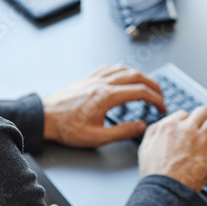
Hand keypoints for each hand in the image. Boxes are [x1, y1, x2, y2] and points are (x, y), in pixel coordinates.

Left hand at [42, 65, 166, 147]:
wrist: (44, 117)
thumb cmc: (67, 128)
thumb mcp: (97, 137)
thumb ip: (123, 131)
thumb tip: (142, 126)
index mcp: (107, 97)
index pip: (141, 92)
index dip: (156, 99)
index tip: (162, 107)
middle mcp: (103, 83)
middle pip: (137, 76)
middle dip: (153, 85)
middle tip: (161, 96)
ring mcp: (95, 78)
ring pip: (124, 69)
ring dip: (140, 76)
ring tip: (147, 86)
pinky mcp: (88, 78)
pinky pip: (110, 68)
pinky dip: (123, 71)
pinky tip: (124, 77)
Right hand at [138, 106, 206, 190]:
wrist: (162, 192)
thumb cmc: (154, 174)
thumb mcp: (145, 147)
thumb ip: (155, 132)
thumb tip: (162, 126)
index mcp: (168, 126)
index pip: (185, 114)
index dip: (188, 122)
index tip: (191, 129)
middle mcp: (185, 130)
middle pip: (203, 112)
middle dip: (205, 119)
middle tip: (206, 128)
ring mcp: (200, 142)